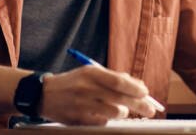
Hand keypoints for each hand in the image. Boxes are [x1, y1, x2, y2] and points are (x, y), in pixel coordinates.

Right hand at [38, 65, 156, 124]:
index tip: (146, 93)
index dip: (135, 88)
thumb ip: (113, 78)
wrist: (44, 94)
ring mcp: (82, 105)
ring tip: (123, 111)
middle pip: (120, 98)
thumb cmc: (74, 82)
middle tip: (151, 109)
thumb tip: (139, 87)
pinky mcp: (77, 119)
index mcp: (91, 73)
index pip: (119, 82)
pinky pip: (102, 122)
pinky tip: (104, 115)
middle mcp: (86, 88)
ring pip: (114, 112)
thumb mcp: (90, 73)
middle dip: (139, 105)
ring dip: (123, 112)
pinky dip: (107, 120)